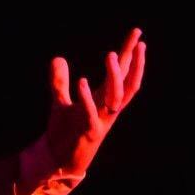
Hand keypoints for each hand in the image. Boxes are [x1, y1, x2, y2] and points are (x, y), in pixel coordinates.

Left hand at [43, 28, 146, 175]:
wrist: (57, 160)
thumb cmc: (64, 133)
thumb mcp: (61, 102)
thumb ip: (60, 82)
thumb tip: (58, 58)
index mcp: (104, 100)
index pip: (122, 74)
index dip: (130, 54)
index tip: (136, 33)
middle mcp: (108, 109)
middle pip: (129, 83)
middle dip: (136, 63)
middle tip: (138, 41)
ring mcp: (101, 120)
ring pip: (117, 97)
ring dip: (115, 76)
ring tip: (111, 55)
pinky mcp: (89, 132)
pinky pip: (91, 113)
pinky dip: (87, 97)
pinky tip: (82, 81)